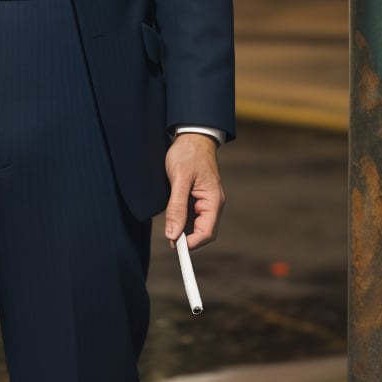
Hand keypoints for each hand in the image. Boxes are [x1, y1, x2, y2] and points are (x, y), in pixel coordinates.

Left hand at [164, 132, 224, 249]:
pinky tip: (171, 214)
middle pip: (201, 231)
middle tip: (168, 236)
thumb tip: (173, 235)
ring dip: (182, 227)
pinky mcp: (196, 197)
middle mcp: (212, 204)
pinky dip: (180, 218)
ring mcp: (204, 201)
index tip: (174, 245)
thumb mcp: (180, 179)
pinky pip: (190, 215)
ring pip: (194, 224)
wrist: (191, 135)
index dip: (191, 243)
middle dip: (185, 237)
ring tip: (168, 221)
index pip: (206, 233)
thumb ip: (176, 208)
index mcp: (213, 201)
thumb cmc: (188, 154)